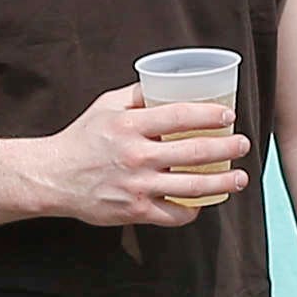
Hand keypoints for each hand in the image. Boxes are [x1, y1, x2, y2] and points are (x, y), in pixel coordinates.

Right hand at [38, 85, 247, 226]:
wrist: (53, 177)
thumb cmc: (82, 138)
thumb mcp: (105, 106)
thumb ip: (137, 95)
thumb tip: (166, 83)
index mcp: (129, 125)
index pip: (179, 116)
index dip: (209, 116)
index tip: (228, 117)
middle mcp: (136, 156)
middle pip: (194, 153)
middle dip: (226, 148)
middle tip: (242, 144)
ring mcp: (137, 186)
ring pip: (191, 187)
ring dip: (222, 182)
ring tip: (240, 177)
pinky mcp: (134, 211)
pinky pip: (173, 214)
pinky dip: (192, 210)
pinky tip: (203, 203)